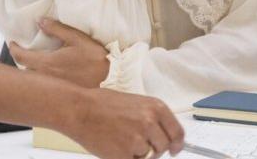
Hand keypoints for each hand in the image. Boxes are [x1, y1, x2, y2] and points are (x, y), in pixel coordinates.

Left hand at [7, 19, 111, 88]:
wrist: (112, 81)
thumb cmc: (96, 60)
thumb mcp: (77, 39)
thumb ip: (57, 29)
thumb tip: (40, 21)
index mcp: (47, 63)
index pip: (20, 57)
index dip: (13, 49)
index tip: (12, 43)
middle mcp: (46, 78)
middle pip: (24, 70)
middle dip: (21, 60)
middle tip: (22, 51)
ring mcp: (53, 88)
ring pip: (34, 79)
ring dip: (30, 70)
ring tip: (34, 61)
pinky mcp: (61, 93)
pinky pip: (44, 85)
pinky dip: (40, 78)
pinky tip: (49, 73)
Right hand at [61, 88, 184, 158]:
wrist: (79, 109)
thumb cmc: (101, 104)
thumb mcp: (134, 102)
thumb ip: (151, 118)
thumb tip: (163, 134)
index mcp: (155, 108)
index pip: (177, 132)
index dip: (177, 144)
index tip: (174, 149)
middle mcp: (150, 123)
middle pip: (163, 147)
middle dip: (153, 149)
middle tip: (136, 143)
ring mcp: (138, 140)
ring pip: (147, 156)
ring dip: (136, 153)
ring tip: (119, 139)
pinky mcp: (125, 154)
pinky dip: (124, 158)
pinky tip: (113, 147)